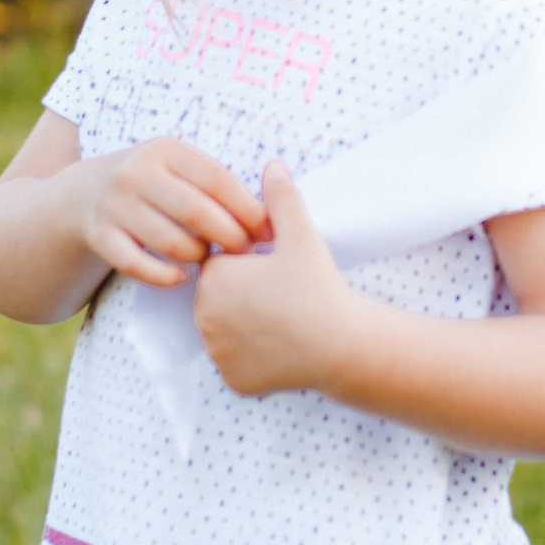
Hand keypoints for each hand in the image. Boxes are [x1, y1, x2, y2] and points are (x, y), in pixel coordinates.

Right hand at [73, 138, 265, 290]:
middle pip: (195, 211)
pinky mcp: (99, 236)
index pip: (216, 179)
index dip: (246, 208)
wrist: (83, 194)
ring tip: (211, 259)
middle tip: (244, 252)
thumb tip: (272, 216)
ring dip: (198, 256)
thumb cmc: (152, 184)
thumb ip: (216, 184)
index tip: (268, 231)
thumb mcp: (177, 167)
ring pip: (170, 241)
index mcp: (165, 149)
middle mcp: (136, 172)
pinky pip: (137, 265)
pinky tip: (181, 278)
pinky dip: (164, 276)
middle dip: (228, 236)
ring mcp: (114, 205)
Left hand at [193, 161, 362, 398]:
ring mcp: (217, 352)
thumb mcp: (301, 236)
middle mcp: (204, 316)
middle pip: (220, 298)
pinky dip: (253, 358)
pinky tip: (280, 348)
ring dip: (245, 327)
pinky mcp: (232, 379)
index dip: (250, 264)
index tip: (276, 271)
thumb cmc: (318, 288)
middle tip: (284, 297)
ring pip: (226, 332)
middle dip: (243, 295)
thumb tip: (272, 164)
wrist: (341, 346)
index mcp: (214, 278)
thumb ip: (281, 198)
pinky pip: (236, 363)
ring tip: (284, 321)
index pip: (221, 264)